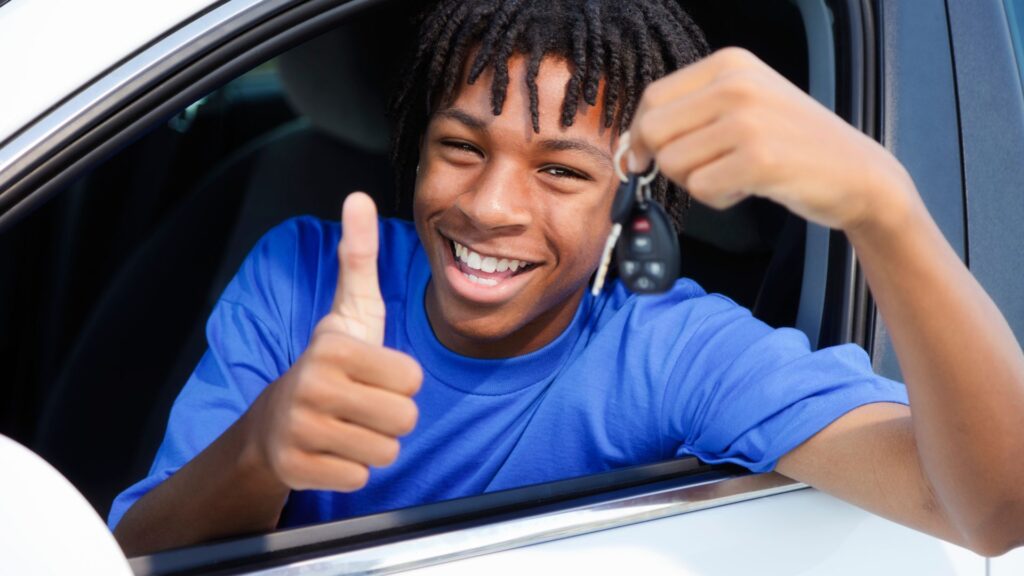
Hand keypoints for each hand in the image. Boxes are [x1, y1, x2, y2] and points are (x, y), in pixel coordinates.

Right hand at [247, 192, 421, 491]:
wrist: (275, 420)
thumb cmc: (330, 362)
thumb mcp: (351, 310)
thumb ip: (359, 256)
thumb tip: (358, 197)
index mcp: (333, 347)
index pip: (412, 379)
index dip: (402, 381)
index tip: (374, 374)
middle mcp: (311, 387)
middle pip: (404, 419)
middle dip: (392, 415)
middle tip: (363, 404)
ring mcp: (300, 430)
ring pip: (385, 452)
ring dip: (375, 443)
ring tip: (348, 424)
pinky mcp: (296, 469)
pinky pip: (360, 478)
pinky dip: (352, 469)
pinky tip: (332, 449)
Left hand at [628, 47, 914, 231]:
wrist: (858, 172)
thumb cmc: (796, 144)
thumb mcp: (747, 105)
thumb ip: (692, 114)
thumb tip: (632, 146)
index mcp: (730, 64)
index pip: (653, 98)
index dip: (639, 135)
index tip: (643, 157)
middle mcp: (736, 85)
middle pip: (653, 131)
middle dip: (666, 162)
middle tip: (700, 171)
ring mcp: (747, 121)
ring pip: (674, 163)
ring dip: (698, 182)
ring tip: (737, 174)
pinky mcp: (758, 159)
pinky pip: (701, 189)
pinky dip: (718, 199)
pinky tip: (749, 188)